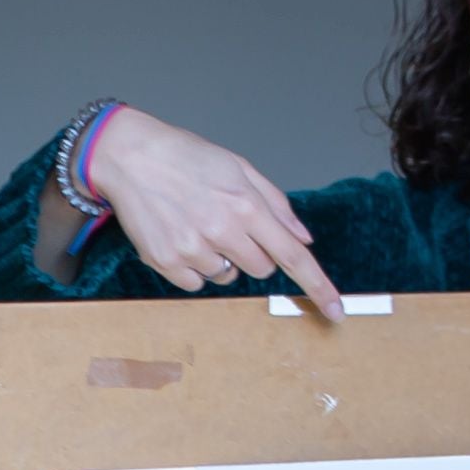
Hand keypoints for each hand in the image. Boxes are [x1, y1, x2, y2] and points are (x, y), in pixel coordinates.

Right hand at [77, 109, 348, 315]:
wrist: (132, 157)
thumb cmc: (188, 158)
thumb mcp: (239, 168)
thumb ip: (275, 205)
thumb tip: (303, 238)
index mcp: (246, 205)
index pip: (293, 256)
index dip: (319, 286)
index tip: (337, 311)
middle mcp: (222, 231)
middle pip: (260, 269)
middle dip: (254, 253)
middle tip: (230, 225)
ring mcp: (192, 250)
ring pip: (226, 276)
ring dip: (220, 258)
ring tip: (197, 224)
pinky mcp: (166, 262)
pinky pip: (195, 283)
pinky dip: (193, 266)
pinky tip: (180, 236)